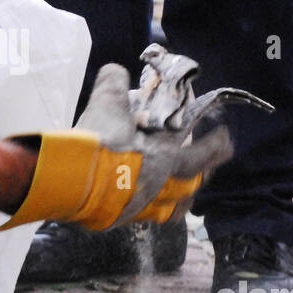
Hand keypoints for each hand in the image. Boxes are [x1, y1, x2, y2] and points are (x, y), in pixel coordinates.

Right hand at [75, 62, 231, 223]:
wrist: (68, 181)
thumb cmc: (96, 143)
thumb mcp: (105, 103)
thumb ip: (113, 84)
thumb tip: (115, 72)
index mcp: (164, 156)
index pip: (204, 151)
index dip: (218, 144)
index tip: (225, 136)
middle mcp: (160, 184)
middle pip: (193, 183)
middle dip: (204, 172)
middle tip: (207, 166)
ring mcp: (142, 206)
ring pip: (174, 207)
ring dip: (181, 196)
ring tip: (181, 189)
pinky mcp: (121, 220)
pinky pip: (148, 217)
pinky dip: (153, 208)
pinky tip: (146, 201)